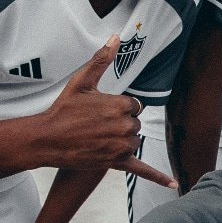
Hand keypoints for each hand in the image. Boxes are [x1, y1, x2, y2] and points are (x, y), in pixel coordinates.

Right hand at [35, 36, 175, 187]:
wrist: (46, 139)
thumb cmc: (63, 110)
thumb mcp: (82, 81)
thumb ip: (102, 59)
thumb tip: (115, 37)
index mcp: (120, 105)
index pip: (134, 105)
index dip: (118, 107)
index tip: (100, 110)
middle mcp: (124, 126)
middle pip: (135, 123)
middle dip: (119, 123)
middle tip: (95, 124)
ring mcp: (121, 146)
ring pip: (134, 141)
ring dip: (121, 140)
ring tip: (98, 137)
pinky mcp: (116, 163)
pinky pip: (142, 170)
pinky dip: (159, 178)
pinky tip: (175, 185)